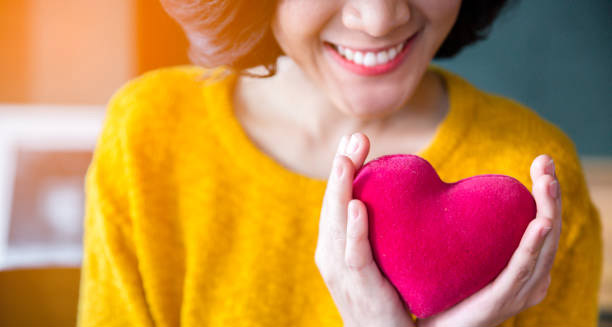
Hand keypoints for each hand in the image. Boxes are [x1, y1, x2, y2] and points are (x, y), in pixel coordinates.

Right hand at [315, 132, 415, 326]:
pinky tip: (357, 206)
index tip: (355, 139)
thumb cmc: (384, 298)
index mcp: (334, 244)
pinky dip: (353, 229)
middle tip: (355, 137)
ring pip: (335, 222)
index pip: (335, 198)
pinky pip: (353, 254)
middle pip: (332, 203)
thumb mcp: (377, 258)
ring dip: (340, 187)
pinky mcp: (358, 286)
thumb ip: (381, 229)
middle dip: (341, 168)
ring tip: (347, 158)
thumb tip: (403, 197)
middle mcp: (329, 253)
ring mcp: (339, 270)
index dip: (343, 169)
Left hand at [417, 154, 561, 326]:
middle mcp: (528, 279)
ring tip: (546, 183)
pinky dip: (532, 247)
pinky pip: (520, 271)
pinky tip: (538, 224)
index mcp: (522, 266)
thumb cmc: (446, 292)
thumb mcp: (460, 254)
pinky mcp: (501, 301)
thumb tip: (440, 184)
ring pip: (542, 248)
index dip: (546, 193)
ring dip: (547, 212)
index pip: (541, 223)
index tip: (542, 161)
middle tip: (545, 163)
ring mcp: (518, 292)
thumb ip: (460, 226)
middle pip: (548, 231)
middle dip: (550, 195)